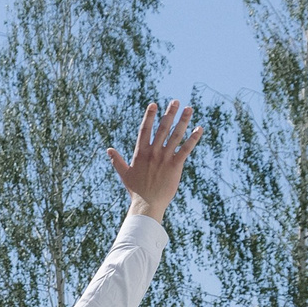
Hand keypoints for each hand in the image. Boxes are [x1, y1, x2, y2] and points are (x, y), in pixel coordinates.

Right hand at [106, 101, 203, 219]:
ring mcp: (165, 159)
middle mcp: (153, 153)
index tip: (153, 104)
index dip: (149, 116)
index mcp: (141, 153)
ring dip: (183, 121)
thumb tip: (109, 150)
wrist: (147, 205)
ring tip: (189, 108)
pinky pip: (186, 149)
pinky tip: (199, 129)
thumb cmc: (136, 191)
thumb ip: (117, 160)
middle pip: (162, 128)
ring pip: (176, 136)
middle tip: (176, 101)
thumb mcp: (124, 174)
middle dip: (169, 113)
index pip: (145, 130)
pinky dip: (193, 139)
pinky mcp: (175, 166)